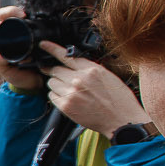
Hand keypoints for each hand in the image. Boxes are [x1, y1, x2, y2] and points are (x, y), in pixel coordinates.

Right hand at [0, 6, 45, 93]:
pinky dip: (3, 58)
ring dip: (5, 41)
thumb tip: (45, 22)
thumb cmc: (34, 60)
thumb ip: (37, 34)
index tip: (23, 14)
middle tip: (18, 23)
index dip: (10, 11)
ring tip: (21, 47)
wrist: (33, 79)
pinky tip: (12, 58)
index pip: (2, 16)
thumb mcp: (36, 44)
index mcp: (8, 32)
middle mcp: (0, 40)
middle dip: (4, 23)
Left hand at [37, 46, 152, 137]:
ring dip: (56, 85)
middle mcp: (79, 79)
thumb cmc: (119, 100)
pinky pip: (52, 96)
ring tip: (69, 91)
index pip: (66, 55)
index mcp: (91, 69)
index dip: (52, 48)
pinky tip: (68, 99)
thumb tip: (75, 64)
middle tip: (60, 77)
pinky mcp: (66, 106)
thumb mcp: (109, 76)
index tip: (43, 45)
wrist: (121, 121)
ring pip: (51, 82)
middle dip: (56, 72)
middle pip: (55, 70)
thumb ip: (90, 69)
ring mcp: (71, 93)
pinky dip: (56, 96)